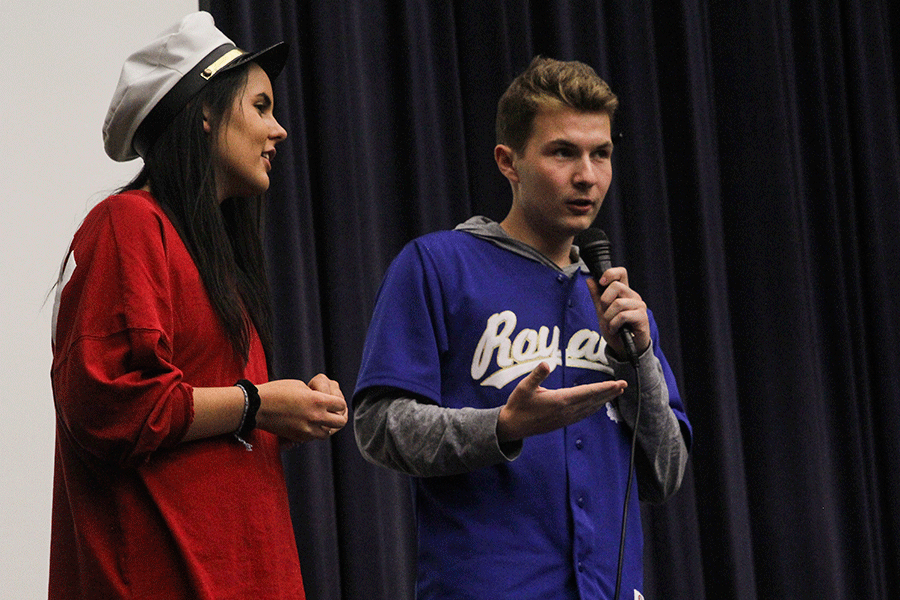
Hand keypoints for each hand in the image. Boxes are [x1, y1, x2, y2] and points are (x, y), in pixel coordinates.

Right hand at [255, 375, 347, 442]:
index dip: (338, 401)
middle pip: (340, 422)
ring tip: (321, 418)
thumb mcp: (300, 386)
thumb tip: (325, 402)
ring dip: (327, 426)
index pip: (341, 405)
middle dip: (339, 415)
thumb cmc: (277, 391)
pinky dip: (315, 431)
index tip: (332, 399)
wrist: (257, 407)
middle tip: (333, 411)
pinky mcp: (298, 437)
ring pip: (328, 433)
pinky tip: (310, 423)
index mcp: (317, 401)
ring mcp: (307, 430)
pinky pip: (314, 437)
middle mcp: (315, 417)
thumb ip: (316, 395)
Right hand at [496, 362, 626, 441]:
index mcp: (560, 400)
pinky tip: (599, 404)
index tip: (617, 383)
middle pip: (593, 400)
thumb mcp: (524, 387)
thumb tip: (547, 363)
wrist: (513, 426)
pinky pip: (584, 413)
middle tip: (624, 385)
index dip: (603, 387)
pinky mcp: (563, 421)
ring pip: (591, 407)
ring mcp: (566, 418)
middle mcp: (566, 411)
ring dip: (604, 399)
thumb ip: (537, 375)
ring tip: (616, 392)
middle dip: (609, 392)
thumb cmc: (518, 405)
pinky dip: (595, 407)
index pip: (587, 393)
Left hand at [586, 267, 650, 358]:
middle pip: (616, 286)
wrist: (624, 348)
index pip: (621, 273)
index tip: (601, 282)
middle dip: (605, 302)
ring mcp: (639, 306)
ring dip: (608, 317)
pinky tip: (615, 330)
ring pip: (618, 303)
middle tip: (605, 314)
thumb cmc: (616, 329)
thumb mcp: (602, 312)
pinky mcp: (642, 317)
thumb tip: (589, 280)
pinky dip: (614, 325)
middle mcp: (633, 296)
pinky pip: (623, 315)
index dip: (610, 273)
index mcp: (624, 292)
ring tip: (610, 325)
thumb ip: (597, 296)